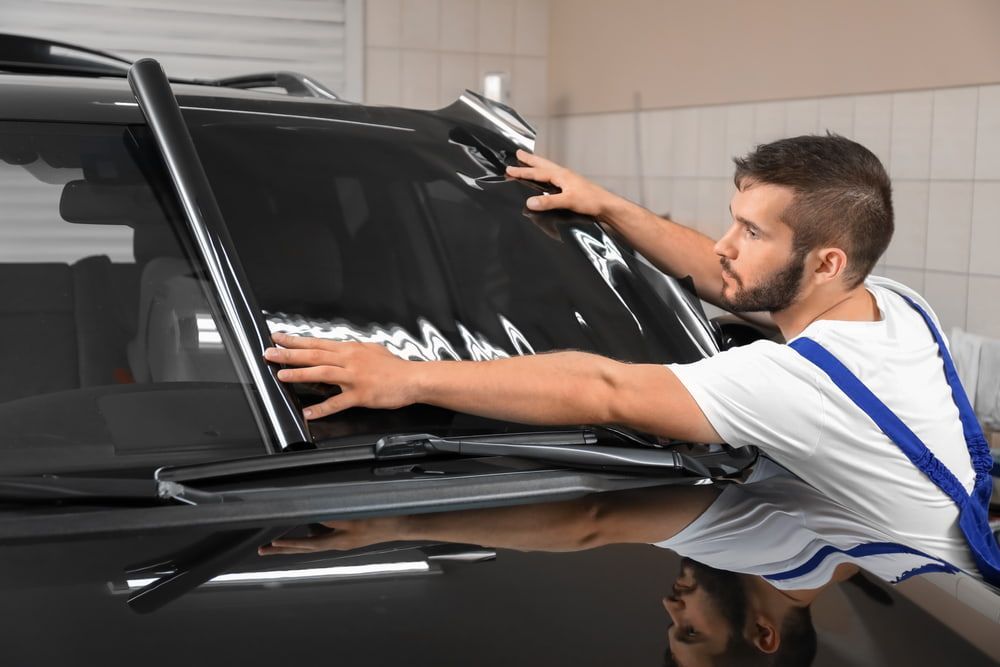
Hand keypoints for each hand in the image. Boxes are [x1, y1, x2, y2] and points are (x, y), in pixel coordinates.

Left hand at [258, 518, 400, 555]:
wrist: (403, 524)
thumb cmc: (383, 519)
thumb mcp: (356, 517)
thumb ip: (334, 518)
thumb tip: (314, 518)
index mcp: (339, 541)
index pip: (308, 543)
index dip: (289, 543)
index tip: (272, 543)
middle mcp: (338, 543)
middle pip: (305, 548)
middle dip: (283, 549)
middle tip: (263, 551)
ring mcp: (344, 541)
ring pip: (312, 544)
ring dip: (294, 544)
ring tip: (276, 544)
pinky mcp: (350, 536)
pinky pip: (323, 539)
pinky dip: (310, 537)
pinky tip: (306, 530)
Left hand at [264, 332, 417, 419]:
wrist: (413, 378)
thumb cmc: (394, 367)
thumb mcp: (371, 350)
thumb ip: (352, 351)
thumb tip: (338, 349)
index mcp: (350, 349)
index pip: (317, 342)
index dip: (296, 340)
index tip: (278, 338)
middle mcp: (349, 360)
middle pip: (314, 355)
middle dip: (289, 354)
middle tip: (269, 354)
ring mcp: (354, 377)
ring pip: (322, 373)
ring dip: (299, 374)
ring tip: (281, 376)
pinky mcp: (361, 395)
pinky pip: (338, 402)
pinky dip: (322, 408)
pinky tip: (308, 412)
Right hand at [505, 149, 616, 217]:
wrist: (606, 205)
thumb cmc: (591, 201)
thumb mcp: (568, 201)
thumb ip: (548, 202)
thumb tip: (529, 202)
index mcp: (561, 175)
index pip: (537, 172)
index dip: (522, 171)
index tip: (509, 169)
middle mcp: (563, 175)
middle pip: (543, 165)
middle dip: (530, 160)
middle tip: (519, 153)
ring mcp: (568, 180)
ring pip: (548, 169)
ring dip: (538, 165)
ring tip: (530, 162)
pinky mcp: (572, 187)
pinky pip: (554, 177)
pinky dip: (546, 175)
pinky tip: (546, 181)